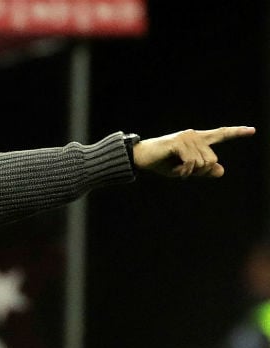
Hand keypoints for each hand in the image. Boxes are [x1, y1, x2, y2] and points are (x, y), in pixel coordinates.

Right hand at [131, 126, 254, 177]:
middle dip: (200, 171)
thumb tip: (221, 171)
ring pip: (202, 163)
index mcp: (198, 139)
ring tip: (176, 168)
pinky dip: (184, 171)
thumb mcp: (185, 169)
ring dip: (189, 172)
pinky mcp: (179, 143)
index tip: (252, 130)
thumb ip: (203, 170)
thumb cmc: (162, 163)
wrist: (141, 158)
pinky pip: (191, 162)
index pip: (220, 134)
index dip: (236, 132)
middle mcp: (195, 135)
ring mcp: (187, 137)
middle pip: (212, 159)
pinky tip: (175, 170)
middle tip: (184, 172)